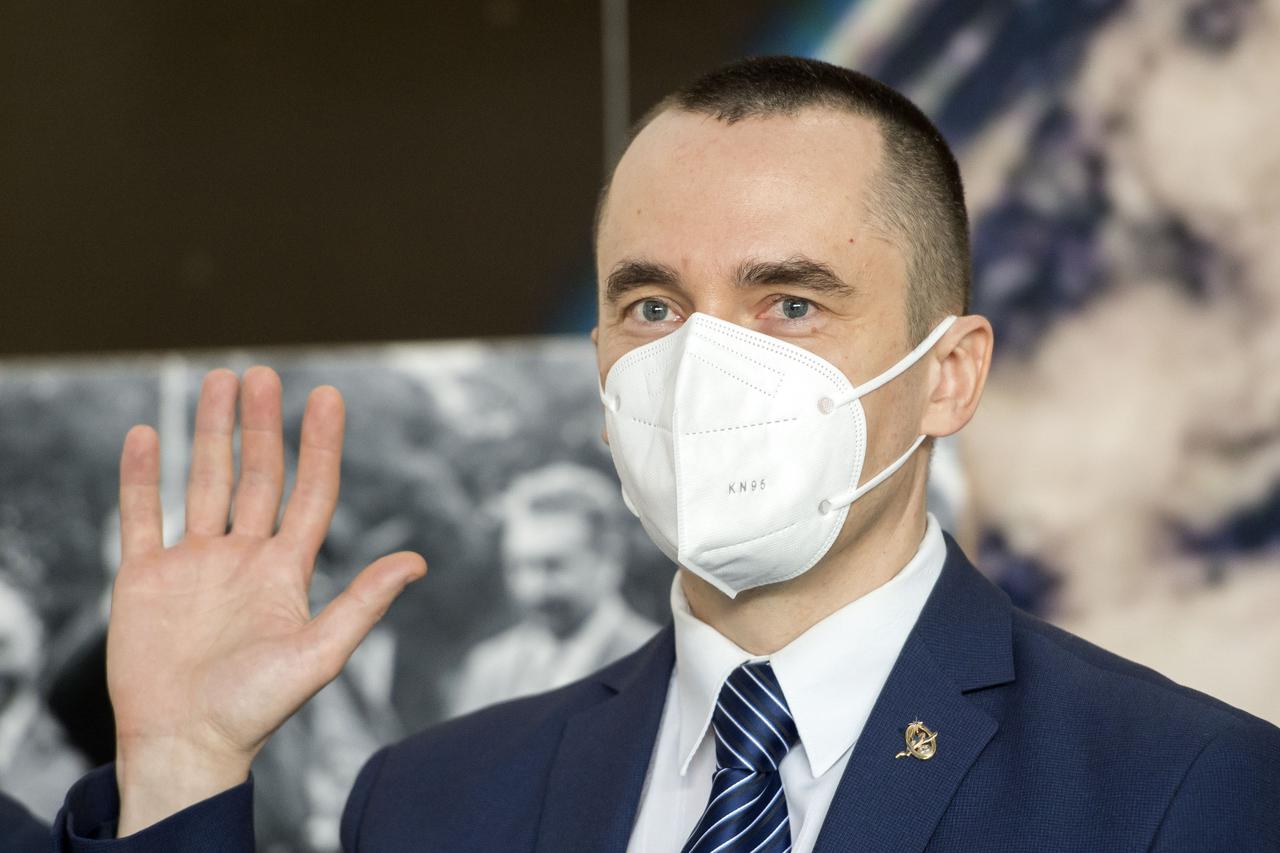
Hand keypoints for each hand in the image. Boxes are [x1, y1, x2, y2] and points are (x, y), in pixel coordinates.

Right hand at [108, 366, 426, 834]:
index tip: (328, 395)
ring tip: (218, 381)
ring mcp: (194, 563)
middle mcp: (243, 557)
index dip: (320, 444)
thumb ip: (362, 603)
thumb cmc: (255, 709)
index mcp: (286, 570)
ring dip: (211, 433)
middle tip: (262, 373)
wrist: (185, 744)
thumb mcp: (319, 654)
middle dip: (261, 424)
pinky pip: (143, 514)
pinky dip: (143, 476)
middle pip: (257, 476)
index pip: (310, 491)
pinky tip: (148, 436)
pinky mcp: (146, 577)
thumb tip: (418, 561)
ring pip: (205, 482)